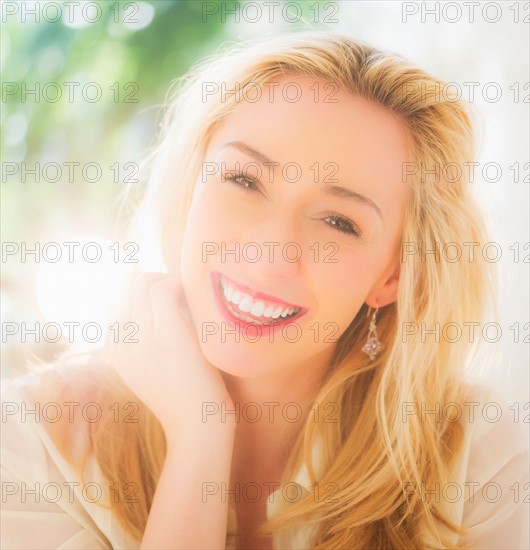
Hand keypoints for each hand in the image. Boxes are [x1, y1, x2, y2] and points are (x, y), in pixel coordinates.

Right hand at [104, 273, 234, 441]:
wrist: (197, 427)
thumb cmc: (184, 397)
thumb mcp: (152, 370)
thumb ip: (145, 343)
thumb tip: (157, 306)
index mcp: (114, 351)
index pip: (117, 300)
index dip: (142, 291)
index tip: (166, 297)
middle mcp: (120, 342)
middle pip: (128, 286)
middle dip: (154, 280)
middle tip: (178, 292)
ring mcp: (141, 337)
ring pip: (143, 282)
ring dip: (167, 280)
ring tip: (186, 294)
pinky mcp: (166, 333)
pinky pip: (162, 288)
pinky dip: (177, 284)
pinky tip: (191, 297)